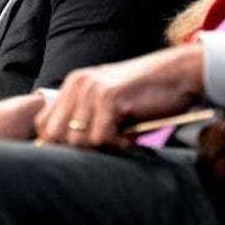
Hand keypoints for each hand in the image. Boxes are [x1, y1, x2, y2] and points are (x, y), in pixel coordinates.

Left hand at [35, 44, 204, 147]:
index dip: (59, 144)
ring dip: (102, 147)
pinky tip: (131, 137)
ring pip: (77, 140)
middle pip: (54, 136)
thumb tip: (65, 151)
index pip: (43, 125)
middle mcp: (77, 84)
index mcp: (73, 85)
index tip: (86, 149)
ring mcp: (91, 90)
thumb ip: (85, 119)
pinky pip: (100, 138)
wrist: (181, 74)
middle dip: (78, 150)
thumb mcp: (108, 104)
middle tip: (106, 146)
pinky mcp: (109, 98)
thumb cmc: (148, 95)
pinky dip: (117, 145)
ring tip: (123, 139)